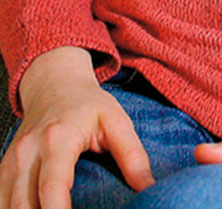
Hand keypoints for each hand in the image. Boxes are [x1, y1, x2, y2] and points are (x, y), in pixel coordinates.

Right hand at [0, 47, 153, 208]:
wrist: (54, 84)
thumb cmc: (87, 103)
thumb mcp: (116, 120)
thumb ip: (132, 154)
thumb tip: (148, 187)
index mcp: (58, 139)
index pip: (52, 188)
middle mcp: (28, 152)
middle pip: (23, 206)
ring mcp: (11, 162)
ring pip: (7, 207)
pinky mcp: (4, 171)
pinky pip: (1, 202)